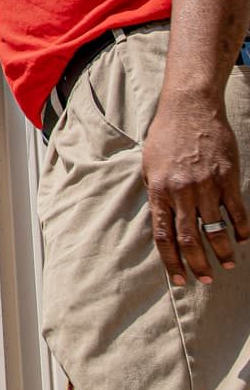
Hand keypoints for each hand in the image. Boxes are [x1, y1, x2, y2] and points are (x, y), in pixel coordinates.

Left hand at [142, 95, 249, 285]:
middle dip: (196, 264)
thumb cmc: (165, 137)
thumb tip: (161, 219)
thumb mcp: (149, 164)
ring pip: (214, 228)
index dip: (170, 260)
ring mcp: (205, 185)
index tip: (177, 278)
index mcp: (158, 190)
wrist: (189, 109)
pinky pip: (235, 210)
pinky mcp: (226, 177)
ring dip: (222, 251)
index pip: (162, 235)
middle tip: (204, 279)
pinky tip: (242, 239)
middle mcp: (181, 191)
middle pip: (188, 238)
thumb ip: (155, 192)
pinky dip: (240, 228)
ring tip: (226, 265)